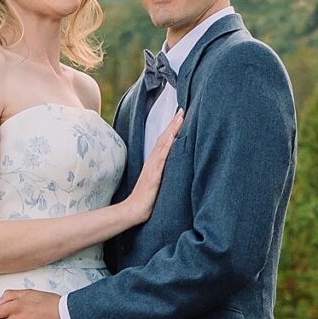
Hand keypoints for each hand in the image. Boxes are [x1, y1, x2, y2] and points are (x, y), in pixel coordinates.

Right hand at [121, 112, 182, 228]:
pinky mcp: (155, 175)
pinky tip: (173, 137)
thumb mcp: (158, 181)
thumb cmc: (147, 198)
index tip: (181, 115)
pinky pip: (162, 158)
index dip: (172, 127)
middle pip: (164, 137)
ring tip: (181, 117)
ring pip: (164, 144)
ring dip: (172, 129)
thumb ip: (163, 171)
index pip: (165, 140)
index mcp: (155, 161)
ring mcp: (153, 167)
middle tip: (183, 109)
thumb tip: (174, 164)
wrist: (134, 209)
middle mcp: (153, 161)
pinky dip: (168, 146)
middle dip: (174, 123)